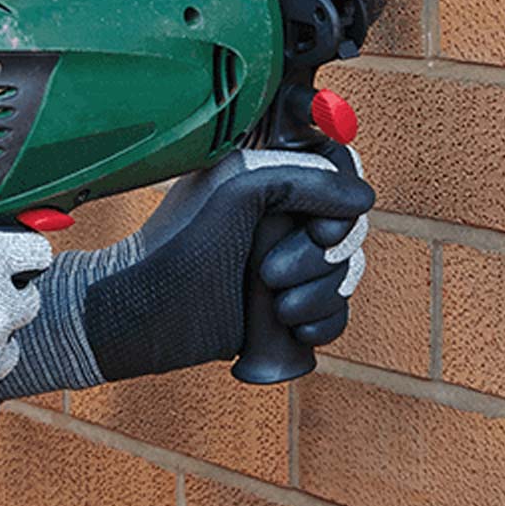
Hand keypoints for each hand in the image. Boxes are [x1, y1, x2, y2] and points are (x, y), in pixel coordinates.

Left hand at [0, 145, 372, 397]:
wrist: (140, 316)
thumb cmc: (177, 247)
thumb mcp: (238, 192)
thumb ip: (303, 180)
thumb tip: (364, 200)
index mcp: (269, 180)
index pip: (339, 175)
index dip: (339, 203)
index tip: (315, 227)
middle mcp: (280, 221)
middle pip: (346, 231)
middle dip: (317, 259)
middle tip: (266, 275)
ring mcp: (283, 267)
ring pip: (343, 276)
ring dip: (318, 296)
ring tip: (274, 308)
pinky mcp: (280, 312)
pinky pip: (333, 316)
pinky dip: (322, 324)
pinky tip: (291, 329)